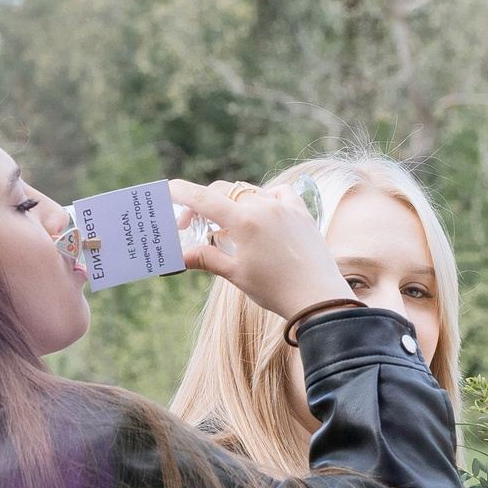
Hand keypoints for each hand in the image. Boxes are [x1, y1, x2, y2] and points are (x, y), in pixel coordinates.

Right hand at [167, 179, 353, 321]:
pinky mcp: (301, 213)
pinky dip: (265, 198)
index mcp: (244, 221)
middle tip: (192, 225)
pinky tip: (261, 212)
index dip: (183, 192)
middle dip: (204, 205)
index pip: (205, 198)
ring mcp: (285, 207)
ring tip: (226, 226)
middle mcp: (264, 206)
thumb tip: (179, 255)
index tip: (169, 188)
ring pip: (249, 192)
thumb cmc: (275, 289)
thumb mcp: (235, 274)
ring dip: (232, 203)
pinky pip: (279, 194)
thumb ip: (206, 258)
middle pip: (224, 192)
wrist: (319, 298)